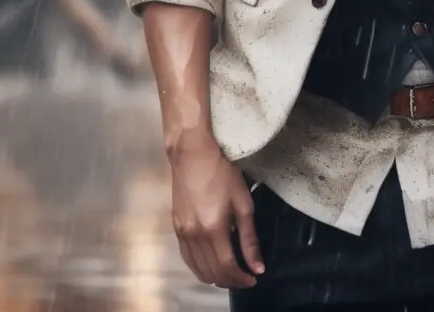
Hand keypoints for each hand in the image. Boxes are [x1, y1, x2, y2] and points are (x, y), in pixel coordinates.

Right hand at [169, 133, 264, 288]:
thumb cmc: (222, 172)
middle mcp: (194, 236)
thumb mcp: (243, 203)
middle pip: (212, 273)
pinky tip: (211, 259)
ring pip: (198, 269)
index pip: (227, 268)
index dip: (242, 279)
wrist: (193, 153)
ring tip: (230, 269)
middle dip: (230, 280)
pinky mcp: (175, 227)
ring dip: (215, 276)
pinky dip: (200, 266)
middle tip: (245, 274)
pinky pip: (187, 258)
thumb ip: (250, 238)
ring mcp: (182, 233)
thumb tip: (258, 267)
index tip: (254, 278)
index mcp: (213, 229)